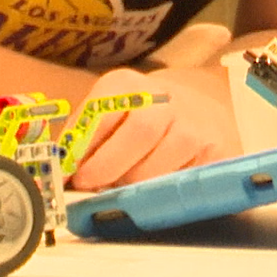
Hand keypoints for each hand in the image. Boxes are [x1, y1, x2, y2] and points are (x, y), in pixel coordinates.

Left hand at [67, 24, 240, 190]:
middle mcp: (164, 99)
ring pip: (160, 163)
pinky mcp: (214, 152)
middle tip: (90, 186)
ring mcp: (193, 125)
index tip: (68, 174)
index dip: (82, 148)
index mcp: (126, 85)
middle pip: (139, 133)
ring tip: (120, 187)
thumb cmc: (140, 115)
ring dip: (132, 184)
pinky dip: (158, 191)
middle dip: (109, 167)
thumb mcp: (108, 112)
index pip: (103, 112)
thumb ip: (84, 137)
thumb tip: (62, 171)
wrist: (198, 106)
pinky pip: (179, 180)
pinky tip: (150, 188)